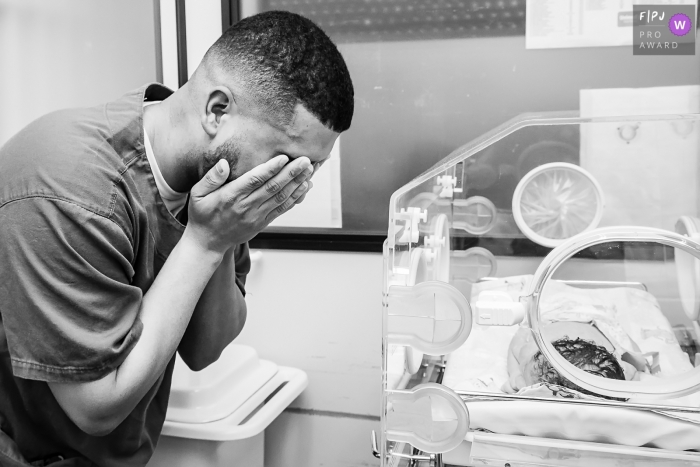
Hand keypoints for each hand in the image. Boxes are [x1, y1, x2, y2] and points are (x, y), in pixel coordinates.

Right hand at [185, 155, 312, 252]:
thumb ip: (211, 178)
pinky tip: (305, 186)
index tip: (284, 157)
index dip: (271, 169)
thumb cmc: (202, 214)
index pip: (254, 180)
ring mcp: (256, 216)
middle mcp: (246, 206)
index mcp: (230, 196)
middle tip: (305, 160)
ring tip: (310, 170)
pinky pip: (282, 209)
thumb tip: (223, 164)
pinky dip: (295, 197)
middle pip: (273, 187)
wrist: (207, 243)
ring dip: (298, 183)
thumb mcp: (197, 194)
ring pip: (281, 198)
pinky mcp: (262, 223)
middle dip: (291, 173)